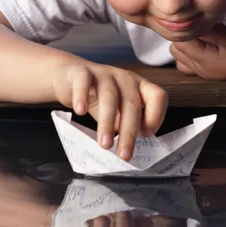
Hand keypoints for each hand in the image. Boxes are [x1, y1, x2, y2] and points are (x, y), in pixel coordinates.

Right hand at [52, 62, 167, 160]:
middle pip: (132, 103)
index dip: (156, 116)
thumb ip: (125, 123)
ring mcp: (103, 73)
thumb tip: (129, 148)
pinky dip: (82, 96)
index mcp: (138, 86)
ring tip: (104, 144)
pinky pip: (83, 82)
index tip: (145, 135)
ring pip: (110, 96)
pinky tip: (80, 112)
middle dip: (129, 131)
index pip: (157, 96)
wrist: (68, 77)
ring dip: (108, 122)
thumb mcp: (117, 111)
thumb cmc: (97, 97)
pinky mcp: (81, 72)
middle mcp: (124, 78)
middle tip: (123, 154)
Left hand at [170, 24, 225, 79]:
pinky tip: (204, 44)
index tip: (196, 17)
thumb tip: (192, 22)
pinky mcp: (208, 72)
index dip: (186, 27)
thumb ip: (214, 32)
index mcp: (206, 62)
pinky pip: (187, 63)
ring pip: (180, 55)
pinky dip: (191, 52)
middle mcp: (202, 70)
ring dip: (187, 43)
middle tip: (200, 23)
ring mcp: (204, 73)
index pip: (180, 41)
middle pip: (177, 48)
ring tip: (203, 33)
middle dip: (185, 35)